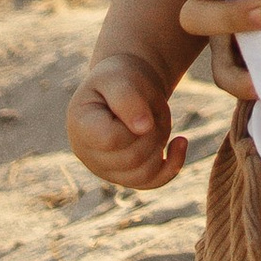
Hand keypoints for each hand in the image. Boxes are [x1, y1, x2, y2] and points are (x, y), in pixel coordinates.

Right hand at [69, 50, 183, 189]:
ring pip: (143, 174)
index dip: (135, 123)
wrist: (126, 85)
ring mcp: (104, 168)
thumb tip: (143, 128)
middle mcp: (86, 153)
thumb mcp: (121, 77)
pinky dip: (173, 165)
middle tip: (154, 109)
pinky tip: (180, 141)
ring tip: (159, 120)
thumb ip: (127, 99)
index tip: (142, 102)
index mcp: (80, 125)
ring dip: (161, 145)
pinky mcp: (125, 176)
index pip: (111, 140)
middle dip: (153, 132)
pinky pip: (152, 182)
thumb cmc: (121, 77)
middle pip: (131, 158)